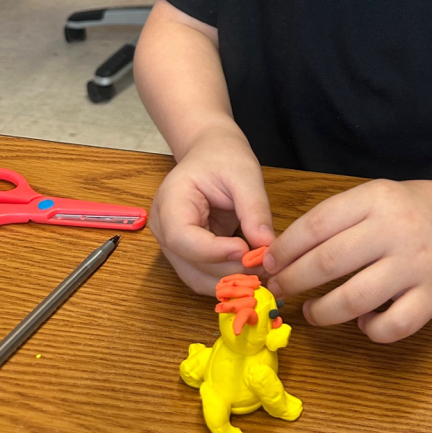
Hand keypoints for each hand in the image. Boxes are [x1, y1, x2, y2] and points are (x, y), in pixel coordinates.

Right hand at [149, 126, 274, 294]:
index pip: (182, 238)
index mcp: (171, 201)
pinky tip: (250, 269)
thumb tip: (266, 245)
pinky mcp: (188, 253)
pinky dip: (227, 278)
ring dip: (229, 280)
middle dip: (228, 271)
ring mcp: (173, 244)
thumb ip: (254, 210)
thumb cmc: (223, 156)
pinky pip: (204, 274)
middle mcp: (165, 228)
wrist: (211, 151)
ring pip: (196, 278)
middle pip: (190, 265)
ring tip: (259, 268)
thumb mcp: (244, 175)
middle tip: (263, 265)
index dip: (214, 252)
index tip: (247, 250)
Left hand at [263, 178, 431, 343]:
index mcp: (376, 198)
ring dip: (322, 312)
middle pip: (329, 262)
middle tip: (278, 290)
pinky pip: (390, 327)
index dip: (286, 248)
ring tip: (311, 312)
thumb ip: (336, 219)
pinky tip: (362, 321)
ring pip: (355, 300)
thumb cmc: (411, 211)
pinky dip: (368, 330)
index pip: (317, 224)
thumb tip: (283, 254)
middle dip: (293, 280)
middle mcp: (397, 229)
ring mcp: (417, 265)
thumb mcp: (375, 197)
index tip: (268, 264)